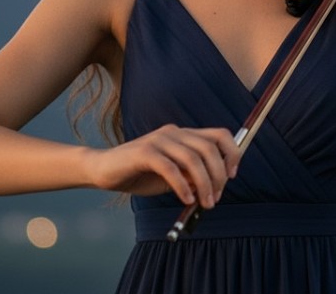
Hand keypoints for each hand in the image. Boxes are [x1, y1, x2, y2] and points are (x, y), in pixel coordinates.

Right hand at [90, 124, 240, 207]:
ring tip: (204, 203)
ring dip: (204, 184)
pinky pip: (171, 169)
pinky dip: (182, 186)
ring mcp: (158, 140)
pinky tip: (186, 200)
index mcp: (183, 135)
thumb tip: (213, 186)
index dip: (232, 153)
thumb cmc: (140, 174)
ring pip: (192, 158)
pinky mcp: (144, 152)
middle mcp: (174, 132)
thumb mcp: (173, 176)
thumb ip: (192, 176)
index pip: (219, 134)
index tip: (232, 175)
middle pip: (209, 148)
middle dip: (218, 176)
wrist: (103, 170)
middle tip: (216, 198)